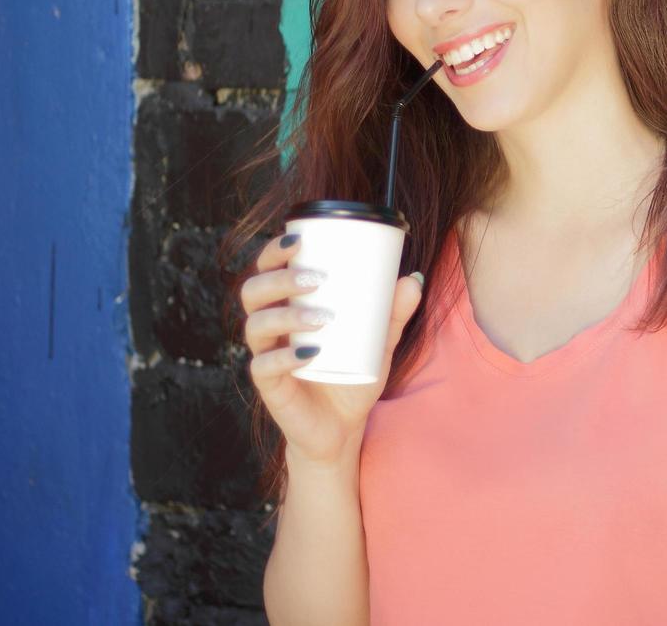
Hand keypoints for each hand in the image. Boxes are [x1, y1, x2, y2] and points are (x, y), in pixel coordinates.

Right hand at [239, 233, 424, 466]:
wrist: (343, 428)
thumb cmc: (353, 375)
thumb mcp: (379, 341)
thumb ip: (394, 313)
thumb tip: (413, 278)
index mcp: (288, 307)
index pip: (268, 270)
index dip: (274, 251)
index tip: (298, 238)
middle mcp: (270, 328)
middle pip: (254, 292)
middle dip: (280, 278)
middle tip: (317, 278)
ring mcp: (266, 356)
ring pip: (256, 325)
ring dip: (286, 316)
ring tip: (323, 316)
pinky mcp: (270, 387)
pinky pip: (264, 367)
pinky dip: (285, 357)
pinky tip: (310, 353)